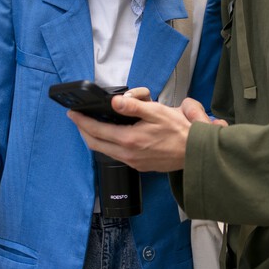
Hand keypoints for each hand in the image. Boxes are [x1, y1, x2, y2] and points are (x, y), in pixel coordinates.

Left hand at [68, 91, 221, 171]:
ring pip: (105, 151)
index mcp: (129, 140)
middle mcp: (128, 154)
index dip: (81, 121)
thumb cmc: (180, 131)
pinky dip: (108, 144)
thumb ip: (134, 106)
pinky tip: (113, 136)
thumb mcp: (157, 112)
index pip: (96, 130)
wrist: (195, 152)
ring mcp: (133, 162)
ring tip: (92, 126)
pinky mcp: (140, 166)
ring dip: (96, 138)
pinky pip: (116, 155)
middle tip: (78, 119)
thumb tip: (114, 101)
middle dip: (84, 131)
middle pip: (95, 144)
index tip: (72, 113)